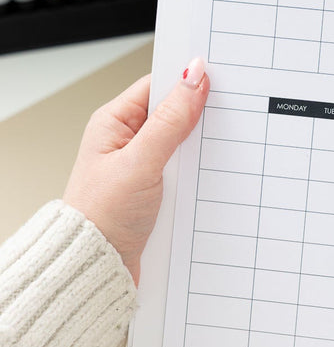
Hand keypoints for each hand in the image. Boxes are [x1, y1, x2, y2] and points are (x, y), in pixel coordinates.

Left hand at [63, 58, 209, 284]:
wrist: (96, 268)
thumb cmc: (101, 216)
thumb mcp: (141, 162)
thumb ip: (170, 120)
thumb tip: (193, 78)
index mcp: (114, 122)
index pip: (158, 85)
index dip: (187, 80)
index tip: (218, 78)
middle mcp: (128, 139)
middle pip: (175, 111)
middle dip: (199, 113)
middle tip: (224, 115)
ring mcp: (144, 162)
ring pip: (184, 139)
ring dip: (201, 144)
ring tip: (214, 150)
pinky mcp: (156, 185)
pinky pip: (186, 164)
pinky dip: (199, 166)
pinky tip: (209, 172)